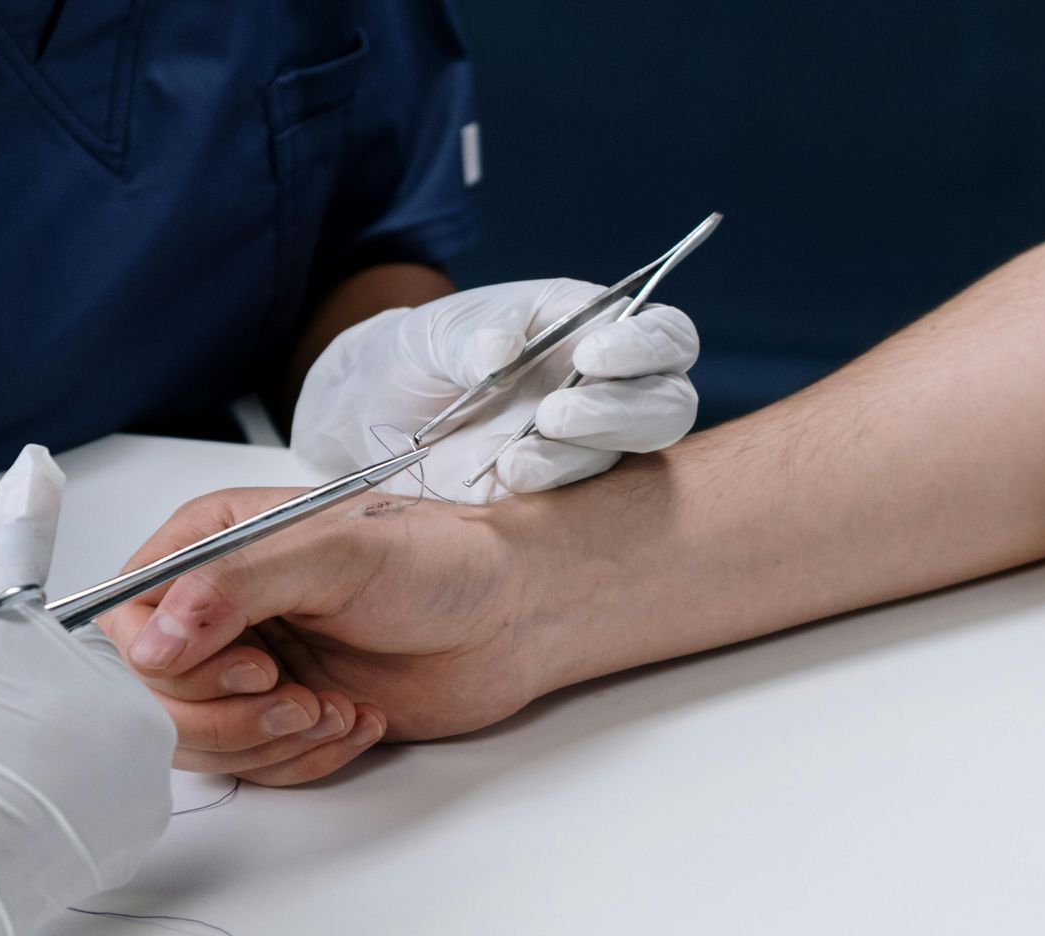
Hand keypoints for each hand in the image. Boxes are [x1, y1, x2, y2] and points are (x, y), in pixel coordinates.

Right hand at [0, 446, 174, 935]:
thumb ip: (19, 538)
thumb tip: (37, 468)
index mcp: (137, 701)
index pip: (95, 660)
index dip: (18, 657)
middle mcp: (145, 769)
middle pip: (77, 719)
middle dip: (8, 707)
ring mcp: (119, 829)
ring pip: (62, 771)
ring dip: (5, 756)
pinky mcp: (84, 873)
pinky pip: (53, 824)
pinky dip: (10, 808)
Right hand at [98, 487, 558, 784]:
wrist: (512, 616)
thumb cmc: (438, 561)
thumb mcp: (334, 552)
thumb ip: (234, 587)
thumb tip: (151, 640)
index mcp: (211, 545)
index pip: (127, 618)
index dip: (170, 662)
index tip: (249, 667)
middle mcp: (217, 608)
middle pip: (152, 695)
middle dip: (228, 713)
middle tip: (296, 697)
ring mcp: (247, 667)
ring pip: (199, 742)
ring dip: (270, 741)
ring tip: (333, 708)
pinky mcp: (282, 717)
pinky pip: (254, 768)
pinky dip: (305, 759)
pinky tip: (355, 720)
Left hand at [292, 278, 698, 502]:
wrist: (376, 413)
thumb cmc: (424, 351)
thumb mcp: (439, 329)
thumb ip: (473, 336)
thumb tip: (499, 353)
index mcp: (594, 328)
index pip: (665, 335)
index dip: (646, 345)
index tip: (593, 355)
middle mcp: (606, 388)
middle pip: (668, 405)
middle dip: (620, 410)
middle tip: (555, 413)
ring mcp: (585, 445)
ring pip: (627, 455)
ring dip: (576, 454)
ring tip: (513, 453)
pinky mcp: (555, 493)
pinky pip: (579, 498)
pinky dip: (547, 484)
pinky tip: (503, 474)